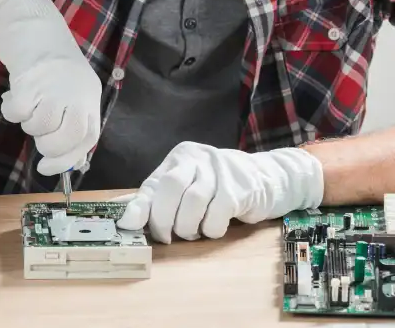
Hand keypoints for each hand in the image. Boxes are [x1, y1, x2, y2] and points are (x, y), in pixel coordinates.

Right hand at [0, 0, 100, 175]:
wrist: (28, 19)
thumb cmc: (45, 58)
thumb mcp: (66, 87)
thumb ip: (69, 116)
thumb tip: (68, 161)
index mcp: (89, 93)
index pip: (88, 137)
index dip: (68, 158)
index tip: (48, 168)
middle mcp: (78, 90)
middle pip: (67, 138)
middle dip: (47, 145)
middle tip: (35, 128)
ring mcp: (55, 84)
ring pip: (40, 127)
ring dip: (26, 121)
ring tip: (24, 101)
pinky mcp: (31, 79)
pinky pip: (18, 113)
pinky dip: (11, 109)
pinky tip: (12, 95)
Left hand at [116, 142, 323, 243]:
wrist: (267, 177)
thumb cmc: (219, 186)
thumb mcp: (188, 186)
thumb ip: (158, 198)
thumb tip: (126, 217)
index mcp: (181, 157)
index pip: (154, 182)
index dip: (140, 206)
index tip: (129, 225)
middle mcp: (198, 158)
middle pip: (171, 187)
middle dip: (164, 219)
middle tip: (167, 237)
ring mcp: (220, 171)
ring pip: (193, 203)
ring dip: (188, 227)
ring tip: (192, 232)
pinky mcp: (239, 188)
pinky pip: (217, 215)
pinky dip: (211, 229)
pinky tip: (213, 227)